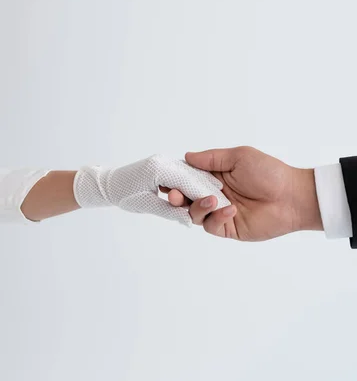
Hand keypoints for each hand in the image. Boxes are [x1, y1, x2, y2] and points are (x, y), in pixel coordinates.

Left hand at [73, 154, 229, 225]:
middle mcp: (162, 162)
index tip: (220, 202)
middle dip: (207, 187)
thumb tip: (190, 219)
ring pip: (188, 173)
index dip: (204, 193)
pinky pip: (182, 172)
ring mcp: (163, 161)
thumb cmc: (123, 195)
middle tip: (226, 198)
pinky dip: (192, 180)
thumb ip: (170, 211)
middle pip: (191, 175)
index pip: (188, 182)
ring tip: (218, 194)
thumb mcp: (147, 205)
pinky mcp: (162, 163)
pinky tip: (202, 188)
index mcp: (158, 170)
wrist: (107, 183)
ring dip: (202, 183)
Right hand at [166, 147, 322, 239]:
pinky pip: (211, 225)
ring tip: (212, 200)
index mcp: (214, 175)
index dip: (174, 178)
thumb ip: (212, 159)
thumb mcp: (239, 157)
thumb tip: (186, 157)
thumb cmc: (269, 172)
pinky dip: (217, 217)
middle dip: (176, 196)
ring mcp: (219, 212)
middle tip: (176, 195)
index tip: (164, 179)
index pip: (186, 177)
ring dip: (198, 206)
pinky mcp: (228, 228)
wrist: (292, 197)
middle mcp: (213, 193)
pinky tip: (231, 210)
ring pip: (193, 214)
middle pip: (184, 198)